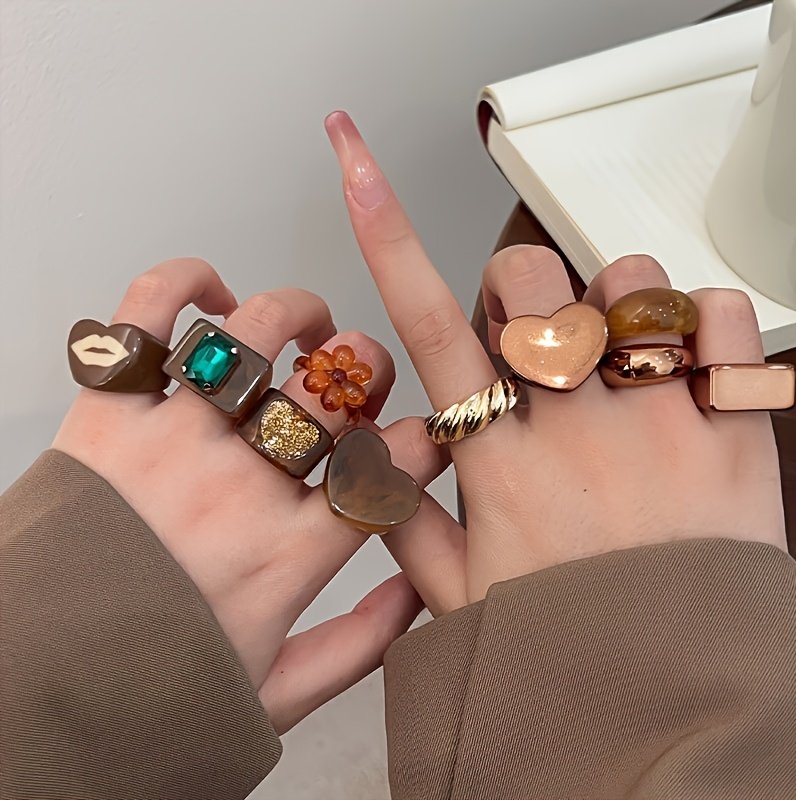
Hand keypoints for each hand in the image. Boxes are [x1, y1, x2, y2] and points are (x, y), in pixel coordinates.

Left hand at [53, 260, 447, 731]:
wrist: (31, 688)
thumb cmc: (150, 686)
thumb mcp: (276, 694)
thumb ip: (360, 646)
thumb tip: (419, 592)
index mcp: (288, 554)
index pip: (391, 467)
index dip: (426, 437)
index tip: (422, 433)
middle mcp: (238, 486)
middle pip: (336, 387)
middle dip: (369, 367)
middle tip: (361, 378)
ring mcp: (171, 440)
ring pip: (260, 333)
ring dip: (299, 315)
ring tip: (306, 328)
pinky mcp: (107, 413)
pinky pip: (147, 313)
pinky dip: (185, 281)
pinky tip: (213, 293)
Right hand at [324, 111, 786, 612]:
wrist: (677, 702)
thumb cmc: (569, 646)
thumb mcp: (461, 599)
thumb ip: (408, 525)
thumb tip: (376, 466)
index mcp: (496, 458)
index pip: (422, 321)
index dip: (383, 233)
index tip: (356, 164)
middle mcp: (568, 422)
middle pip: (530, 277)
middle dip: (523, 282)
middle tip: (537, 330)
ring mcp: (653, 416)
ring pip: (630, 283)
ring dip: (616, 298)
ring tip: (619, 351)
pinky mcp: (729, 424)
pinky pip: (721, 315)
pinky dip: (706, 316)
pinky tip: (689, 358)